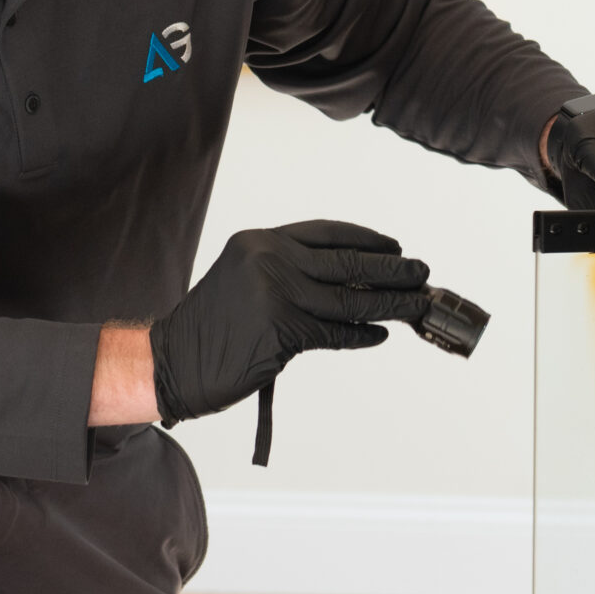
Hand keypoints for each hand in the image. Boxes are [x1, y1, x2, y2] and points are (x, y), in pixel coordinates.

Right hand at [149, 221, 429, 426]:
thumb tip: (355, 280)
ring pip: (350, 300)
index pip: (328, 233)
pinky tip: (379, 335)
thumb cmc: (213, 326)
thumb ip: (291, 273)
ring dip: (391, 304)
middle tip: (421, 273)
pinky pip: (334, 332)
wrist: (172, 360)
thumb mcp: (246, 279)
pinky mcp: (281, 331)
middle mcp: (269, 260)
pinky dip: (361, 335)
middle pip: (347, 263)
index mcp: (261, 241)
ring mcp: (275, 295)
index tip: (395, 246)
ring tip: (416, 305)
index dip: (368, 239)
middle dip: (392, 269)